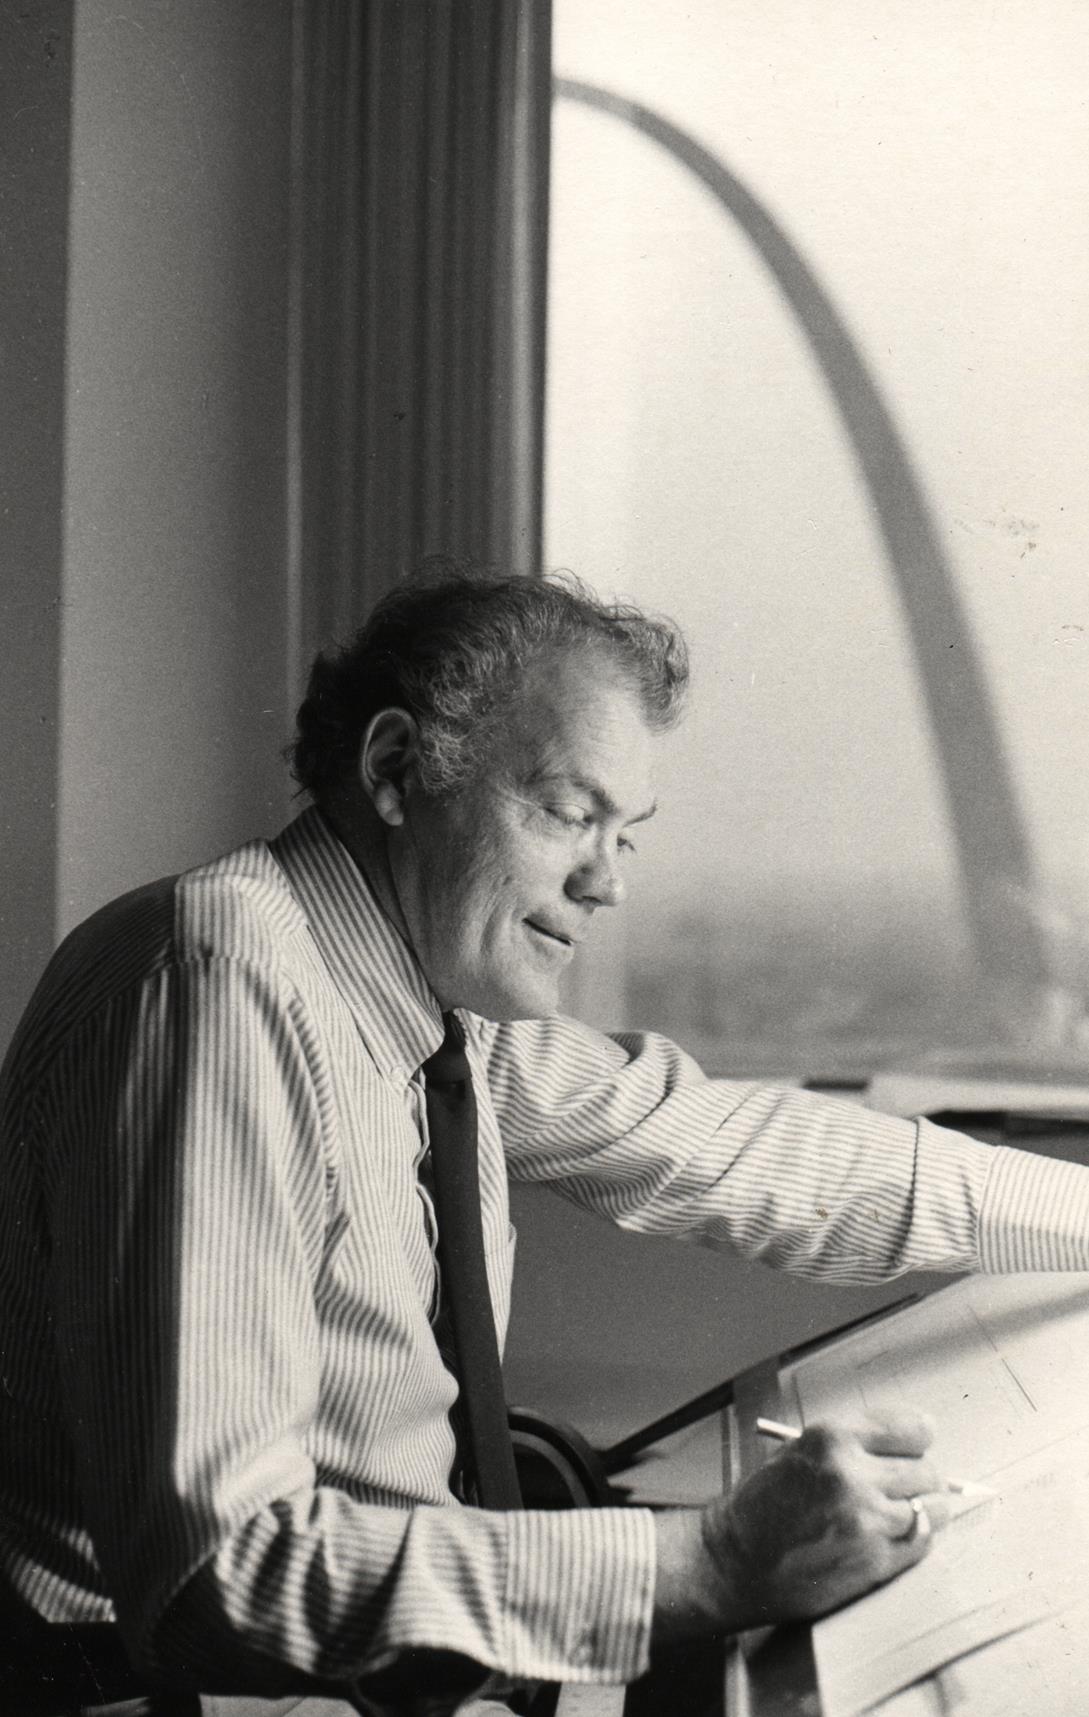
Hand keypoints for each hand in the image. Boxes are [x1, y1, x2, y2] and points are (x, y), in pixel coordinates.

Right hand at [653, 1408, 948, 1639]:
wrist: (734, 1558)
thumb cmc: (763, 1506)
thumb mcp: (802, 1450)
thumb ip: (854, 1445)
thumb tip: (909, 1448)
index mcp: (832, 1437)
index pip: (912, 1428)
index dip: (918, 1439)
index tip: (918, 1447)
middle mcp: (852, 1473)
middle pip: (928, 1470)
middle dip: (922, 1479)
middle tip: (906, 1487)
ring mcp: (865, 1519)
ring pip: (932, 1509)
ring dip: (923, 1511)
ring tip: (901, 1514)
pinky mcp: (872, 1560)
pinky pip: (923, 1543)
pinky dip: (916, 1539)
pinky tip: (894, 1537)